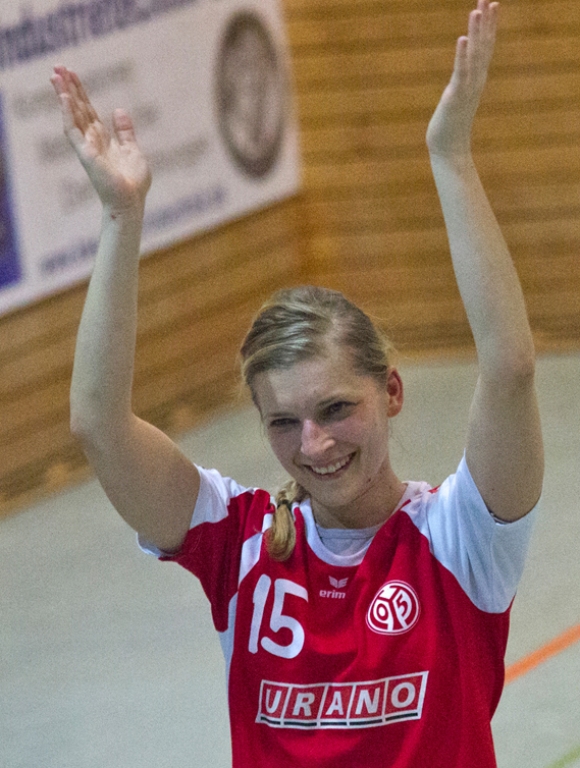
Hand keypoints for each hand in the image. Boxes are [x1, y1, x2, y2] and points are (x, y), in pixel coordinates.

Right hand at [51, 66, 151, 211]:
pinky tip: (64, 98)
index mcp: (103, 139)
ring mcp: (87, 147)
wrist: (131, 202)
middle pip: (77, 108)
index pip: (88, 110)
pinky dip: (68, 114)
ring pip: (72, 115)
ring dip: (64, 95)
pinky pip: (73, 131)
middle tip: (57, 66)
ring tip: (55, 75)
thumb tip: (118, 110)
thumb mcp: (133, 150)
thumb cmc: (133, 182)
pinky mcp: (86, 155)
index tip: (71, 73)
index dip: (80, 92)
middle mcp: (92, 140)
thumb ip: (125, 131)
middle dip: (68, 88)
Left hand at [426, 0, 497, 158]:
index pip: (485, 48)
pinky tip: (462, 39)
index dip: (488, 27)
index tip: (491, 4)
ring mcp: (467, 89)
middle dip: (486, 23)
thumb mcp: (457, 99)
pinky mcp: (455, 97)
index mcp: (476, 80)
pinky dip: (462, 56)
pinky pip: (460, 73)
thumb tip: (459, 78)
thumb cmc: (450, 126)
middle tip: (489, 0)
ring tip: (477, 10)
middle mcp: (475, 81)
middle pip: (484, 47)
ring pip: (474, 56)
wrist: (449, 151)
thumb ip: (460, 85)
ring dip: (476, 33)